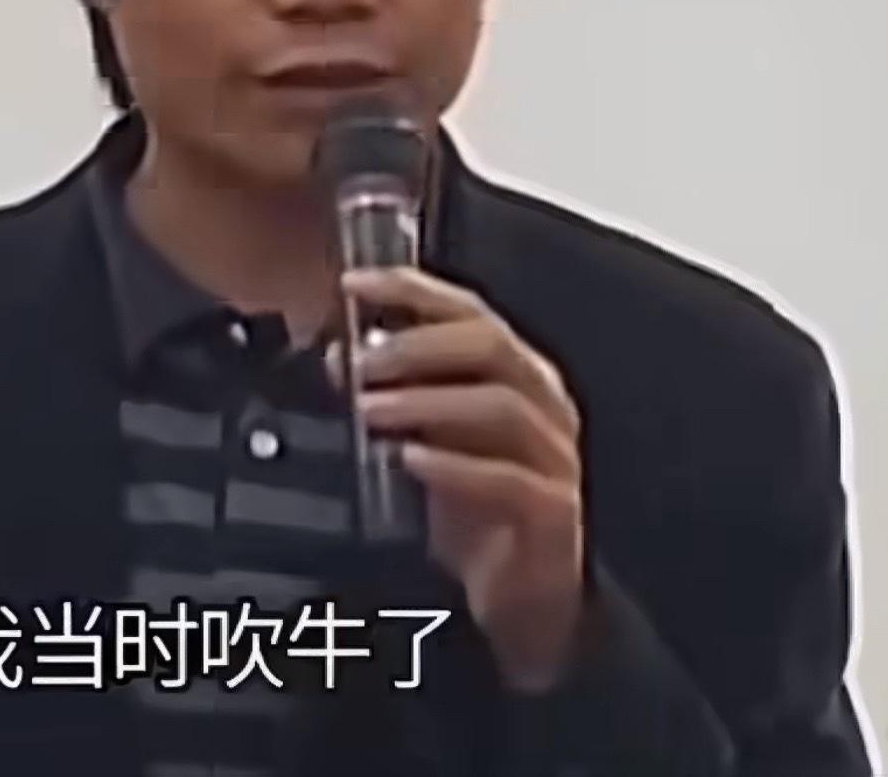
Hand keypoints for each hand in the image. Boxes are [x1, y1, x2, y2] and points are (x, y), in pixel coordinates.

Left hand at [332, 265, 588, 692]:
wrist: (517, 602)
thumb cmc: (468, 511)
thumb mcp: (421, 440)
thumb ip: (388, 395)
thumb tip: (333, 352)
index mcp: (513, 374)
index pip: (468, 309)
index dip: (411, 289)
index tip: (352, 286)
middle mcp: (542, 404)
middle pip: (489, 344)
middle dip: (415, 345)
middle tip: (357, 364)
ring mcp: (554, 458)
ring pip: (501, 406)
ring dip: (427, 401)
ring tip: (369, 411)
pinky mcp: (554, 512)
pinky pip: (510, 480)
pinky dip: (454, 467)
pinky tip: (408, 462)